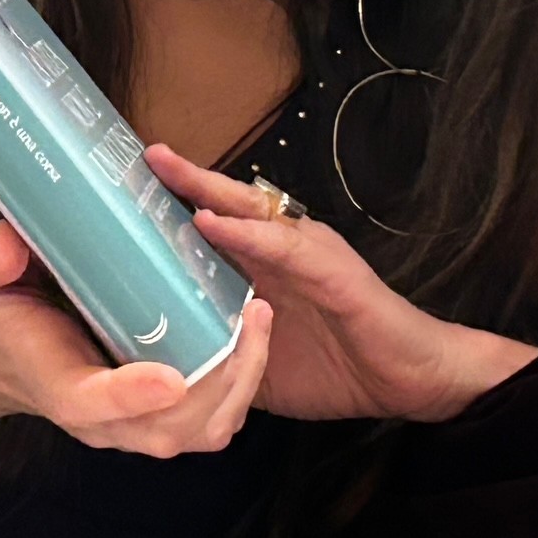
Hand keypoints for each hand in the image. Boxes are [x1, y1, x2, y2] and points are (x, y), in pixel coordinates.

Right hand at [0, 219, 273, 458]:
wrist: (1, 349)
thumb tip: (10, 243)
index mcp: (55, 384)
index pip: (90, 404)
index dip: (129, 396)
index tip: (168, 378)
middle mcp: (101, 417)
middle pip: (169, 429)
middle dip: (219, 382)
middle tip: (248, 318)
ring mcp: (134, 422)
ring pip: (203, 429)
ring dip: (241, 383)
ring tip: (259, 318)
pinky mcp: (161, 412)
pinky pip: (214, 417)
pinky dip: (243, 383)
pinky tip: (253, 329)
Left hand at [144, 145, 537, 422]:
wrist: (411, 382)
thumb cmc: (338, 368)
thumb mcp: (258, 362)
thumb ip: (218, 349)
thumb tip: (162, 362)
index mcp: (265, 269)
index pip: (214, 228)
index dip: (174, 208)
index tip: (126, 189)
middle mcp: (284, 250)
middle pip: (225, 205)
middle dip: (182, 180)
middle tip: (140, 155)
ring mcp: (309, 254)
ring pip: (249, 212)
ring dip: (205, 191)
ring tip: (164, 170)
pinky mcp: (332, 271)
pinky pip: (283, 247)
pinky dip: (246, 233)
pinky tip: (213, 222)